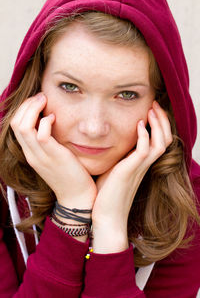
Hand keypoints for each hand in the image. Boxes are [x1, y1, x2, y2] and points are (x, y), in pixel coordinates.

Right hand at [10, 93, 96, 207]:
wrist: (77, 197)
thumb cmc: (70, 175)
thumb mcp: (55, 157)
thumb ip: (49, 141)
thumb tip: (51, 121)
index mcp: (31, 153)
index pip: (16, 126)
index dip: (24, 110)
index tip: (38, 102)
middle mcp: (31, 154)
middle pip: (16, 123)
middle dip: (26, 105)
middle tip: (41, 96)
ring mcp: (40, 156)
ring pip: (23, 126)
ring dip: (33, 108)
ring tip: (45, 100)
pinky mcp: (53, 156)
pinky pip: (41, 134)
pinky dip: (45, 121)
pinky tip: (55, 118)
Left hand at [92, 101, 172, 229]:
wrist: (106, 217)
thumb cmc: (107, 194)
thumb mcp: (114, 170)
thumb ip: (119, 157)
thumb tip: (112, 144)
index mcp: (141, 164)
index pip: (158, 141)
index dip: (158, 125)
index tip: (150, 110)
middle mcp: (144, 165)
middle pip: (165, 139)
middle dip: (162, 120)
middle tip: (154, 105)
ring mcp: (139, 168)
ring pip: (160, 142)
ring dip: (157, 125)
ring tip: (151, 109)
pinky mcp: (130, 171)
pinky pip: (144, 150)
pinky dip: (144, 136)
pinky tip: (138, 125)